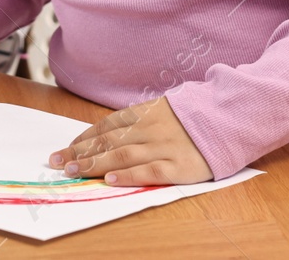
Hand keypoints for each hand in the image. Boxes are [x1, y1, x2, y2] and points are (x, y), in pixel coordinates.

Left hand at [49, 96, 211, 185]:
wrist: (231, 119)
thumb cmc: (194, 118)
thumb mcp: (163, 110)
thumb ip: (137, 121)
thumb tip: (106, 135)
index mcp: (144, 113)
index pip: (105, 126)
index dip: (83, 138)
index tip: (64, 148)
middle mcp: (150, 129)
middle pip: (108, 141)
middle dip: (80, 152)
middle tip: (57, 162)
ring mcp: (164, 147)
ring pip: (122, 155)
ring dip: (95, 163)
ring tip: (74, 171)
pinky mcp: (180, 166)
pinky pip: (150, 171)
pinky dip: (130, 175)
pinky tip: (112, 180)